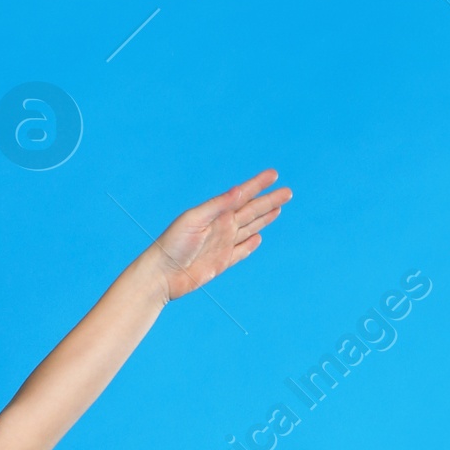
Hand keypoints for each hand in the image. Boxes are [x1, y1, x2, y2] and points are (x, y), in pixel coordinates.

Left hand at [152, 169, 290, 299]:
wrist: (161, 275)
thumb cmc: (172, 244)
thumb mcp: (194, 220)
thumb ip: (217, 206)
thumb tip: (239, 191)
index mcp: (216, 213)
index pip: (242, 195)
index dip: (258, 185)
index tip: (274, 174)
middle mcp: (221, 226)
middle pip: (251, 211)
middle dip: (269, 201)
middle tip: (288, 192)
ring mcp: (222, 244)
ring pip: (250, 228)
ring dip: (264, 218)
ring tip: (278, 208)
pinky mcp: (221, 263)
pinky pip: (240, 251)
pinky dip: (250, 245)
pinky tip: (258, 238)